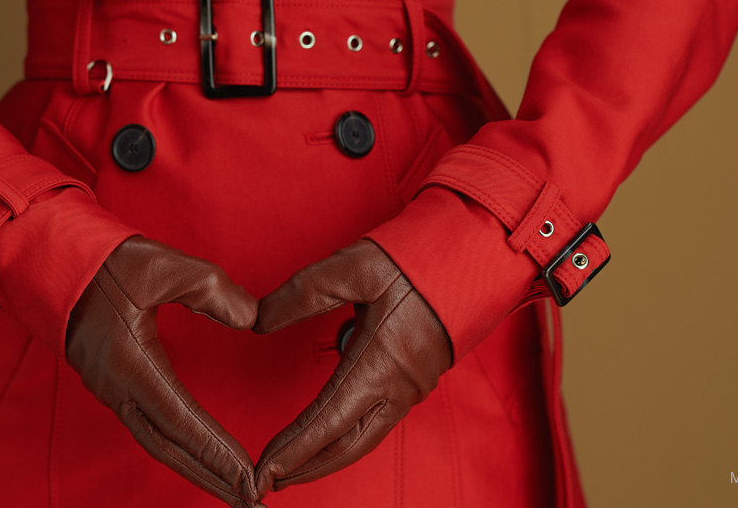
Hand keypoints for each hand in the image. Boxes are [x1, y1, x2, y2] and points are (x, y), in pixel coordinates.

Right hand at [66, 237, 261, 506]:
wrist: (51, 261)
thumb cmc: (104, 262)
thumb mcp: (163, 264)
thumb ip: (211, 289)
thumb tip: (250, 319)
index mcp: (130, 364)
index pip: (181, 421)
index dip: (216, 453)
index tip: (249, 477)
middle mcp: (118, 387)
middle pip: (169, 448)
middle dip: (212, 478)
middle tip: (252, 502)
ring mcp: (111, 389)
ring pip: (158, 443)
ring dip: (196, 469)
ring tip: (233, 491)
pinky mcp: (113, 384)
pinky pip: (149, 429)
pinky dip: (178, 450)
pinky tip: (199, 458)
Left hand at [252, 240, 452, 496]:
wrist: (479, 255)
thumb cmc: (421, 259)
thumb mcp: (353, 267)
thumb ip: (301, 294)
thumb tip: (258, 320)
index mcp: (382, 363)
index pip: (327, 422)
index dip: (292, 450)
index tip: (263, 471)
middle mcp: (399, 386)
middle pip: (346, 446)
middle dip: (305, 467)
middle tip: (267, 482)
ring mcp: (412, 387)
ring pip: (364, 438)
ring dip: (326, 457)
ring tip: (291, 468)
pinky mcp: (416, 380)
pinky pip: (377, 422)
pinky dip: (347, 438)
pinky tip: (329, 436)